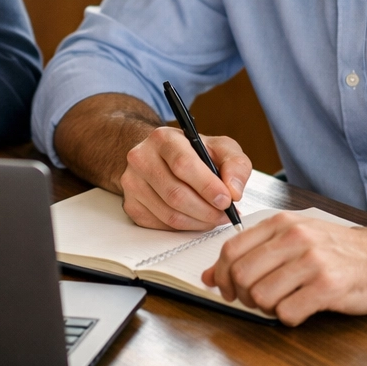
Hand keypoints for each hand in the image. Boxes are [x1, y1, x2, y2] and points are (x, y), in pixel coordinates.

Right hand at [118, 127, 251, 230]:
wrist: (162, 156)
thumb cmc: (194, 153)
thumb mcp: (220, 148)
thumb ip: (235, 164)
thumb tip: (234, 191)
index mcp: (163, 138)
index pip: (183, 164)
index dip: (207, 186)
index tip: (226, 200)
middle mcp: (141, 158)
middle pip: (175, 194)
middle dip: (206, 210)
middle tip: (225, 214)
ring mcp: (132, 183)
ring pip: (169, 214)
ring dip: (198, 221)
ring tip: (214, 216)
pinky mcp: (131, 205)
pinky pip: (161, 225)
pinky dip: (185, 227)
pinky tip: (196, 218)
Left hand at [201, 214, 366, 324]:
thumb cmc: (339, 250)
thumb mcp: (295, 239)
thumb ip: (254, 253)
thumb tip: (210, 276)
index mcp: (282, 223)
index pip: (232, 249)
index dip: (221, 275)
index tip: (224, 288)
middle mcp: (295, 237)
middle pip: (242, 275)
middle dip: (241, 296)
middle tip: (255, 301)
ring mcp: (312, 261)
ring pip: (261, 296)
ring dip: (267, 308)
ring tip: (284, 302)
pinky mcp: (328, 286)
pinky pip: (288, 313)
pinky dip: (289, 318)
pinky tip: (302, 310)